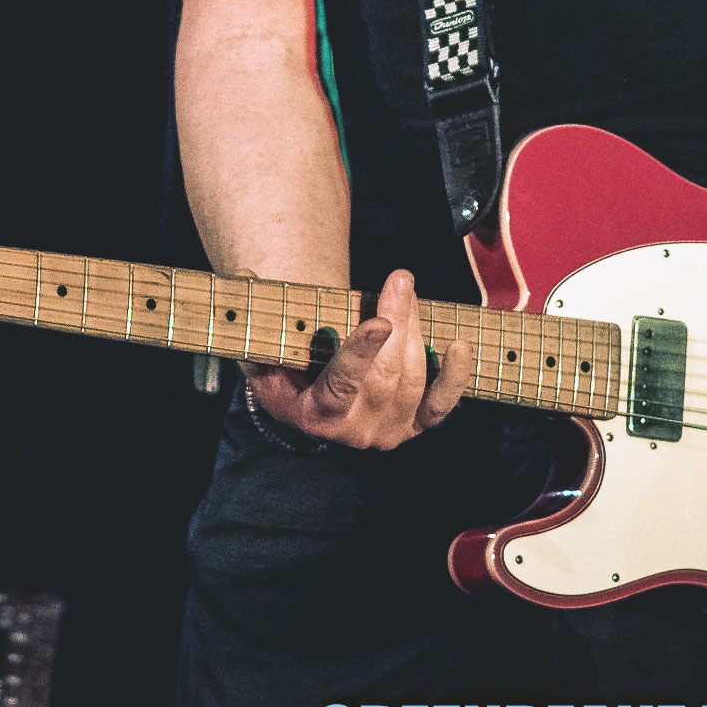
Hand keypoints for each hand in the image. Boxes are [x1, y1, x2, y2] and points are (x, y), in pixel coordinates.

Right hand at [244, 269, 472, 449]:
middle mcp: (355, 431)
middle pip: (385, 376)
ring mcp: (388, 431)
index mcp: (315, 414)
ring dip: (415, 329)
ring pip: (412, 380)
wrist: (309, 399)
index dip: (362, 353)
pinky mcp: (413, 425)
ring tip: (405, 289)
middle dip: (398, 322)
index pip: (341, 385)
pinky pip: (440, 406)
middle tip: (399, 279)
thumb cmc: (286, 365)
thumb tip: (247, 275)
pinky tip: (458, 346)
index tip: (379, 321)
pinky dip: (454, 377)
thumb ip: (259, 317)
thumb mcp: (262, 349)